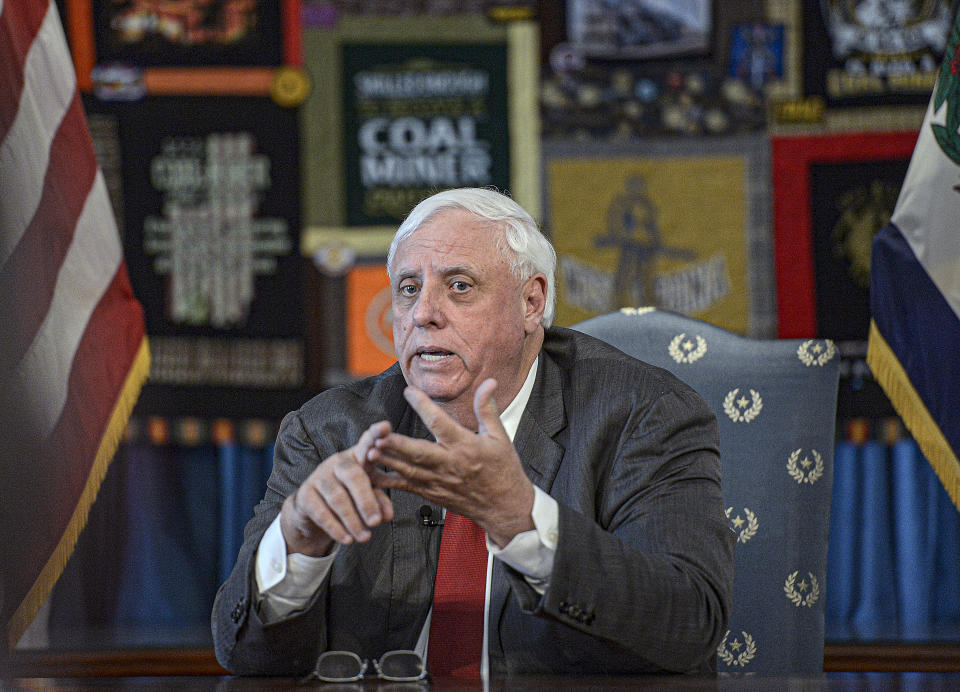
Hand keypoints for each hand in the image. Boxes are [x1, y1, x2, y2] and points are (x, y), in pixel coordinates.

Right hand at [279, 421, 395, 555]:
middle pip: (353, 475)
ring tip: (365, 537)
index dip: (375, 434)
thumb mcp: (368, 498)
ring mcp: (319, 477)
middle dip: (366, 500)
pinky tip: (347, 539)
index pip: (366, 442)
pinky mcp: (306, 495)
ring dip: (353, 520)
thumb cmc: (349, 498)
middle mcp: (338, 462)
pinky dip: (336, 528)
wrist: (313, 512)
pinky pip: (321, 512)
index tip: (385, 426)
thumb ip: (380, 502)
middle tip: (376, 522)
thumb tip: (387, 515)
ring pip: (338, 498)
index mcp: (357, 458)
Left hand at [367, 378, 534, 546]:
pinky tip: (369, 472)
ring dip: (387, 460)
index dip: (424, 407)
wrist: (505, 507)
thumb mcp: (500, 436)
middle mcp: (450, 464)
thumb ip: (487, 408)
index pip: (441, 424)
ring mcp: (438, 481)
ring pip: (408, 471)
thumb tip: (489, 381)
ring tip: (369, 449)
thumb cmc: (503, 469)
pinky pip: (405, 487)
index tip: (409, 391)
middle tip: (378, 434)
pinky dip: (386, 480)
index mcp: (466, 446)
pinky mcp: (431, 493)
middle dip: (397, 444)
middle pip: (419, 453)